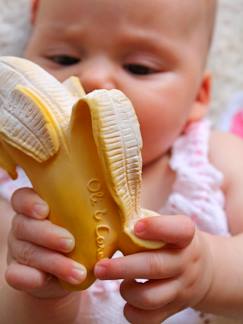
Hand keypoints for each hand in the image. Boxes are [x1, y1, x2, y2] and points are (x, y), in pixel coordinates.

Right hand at [5, 188, 86, 298]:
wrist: (67, 274)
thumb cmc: (80, 240)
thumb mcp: (84, 226)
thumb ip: (89, 218)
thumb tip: (116, 216)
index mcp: (35, 207)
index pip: (22, 198)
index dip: (30, 202)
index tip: (45, 210)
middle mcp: (23, 225)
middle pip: (25, 225)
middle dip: (48, 234)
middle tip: (70, 243)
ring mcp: (18, 249)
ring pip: (27, 251)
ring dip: (53, 262)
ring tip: (78, 272)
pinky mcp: (17, 272)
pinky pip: (16, 274)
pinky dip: (29, 277)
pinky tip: (43, 279)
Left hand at [94, 215, 213, 322]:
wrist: (204, 271)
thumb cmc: (173, 242)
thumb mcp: (169, 227)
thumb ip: (145, 223)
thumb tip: (110, 220)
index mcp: (185, 237)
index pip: (180, 230)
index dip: (158, 227)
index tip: (136, 227)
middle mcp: (186, 263)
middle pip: (155, 267)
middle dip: (122, 268)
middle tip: (100, 267)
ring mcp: (181, 289)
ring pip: (150, 298)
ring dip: (127, 291)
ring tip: (121, 283)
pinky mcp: (174, 309)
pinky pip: (150, 319)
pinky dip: (132, 312)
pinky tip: (128, 300)